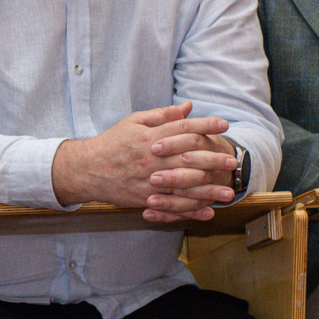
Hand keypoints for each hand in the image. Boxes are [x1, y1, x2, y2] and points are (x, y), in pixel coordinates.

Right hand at [51, 102, 237, 221]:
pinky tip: (208, 211)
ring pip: (183, 186)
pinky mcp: (145, 198)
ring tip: (228, 191)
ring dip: (208, 189)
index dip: (205, 125)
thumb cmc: (112, 143)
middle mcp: (151, 159)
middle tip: (232, 161)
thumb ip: (161, 116)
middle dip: (213, 159)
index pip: (182, 128)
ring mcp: (148, 180)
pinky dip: (191, 210)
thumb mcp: (133, 123)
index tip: (224, 124)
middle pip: (188, 158)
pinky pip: (171, 205)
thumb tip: (187, 108)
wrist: (86, 170)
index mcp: (149, 138)